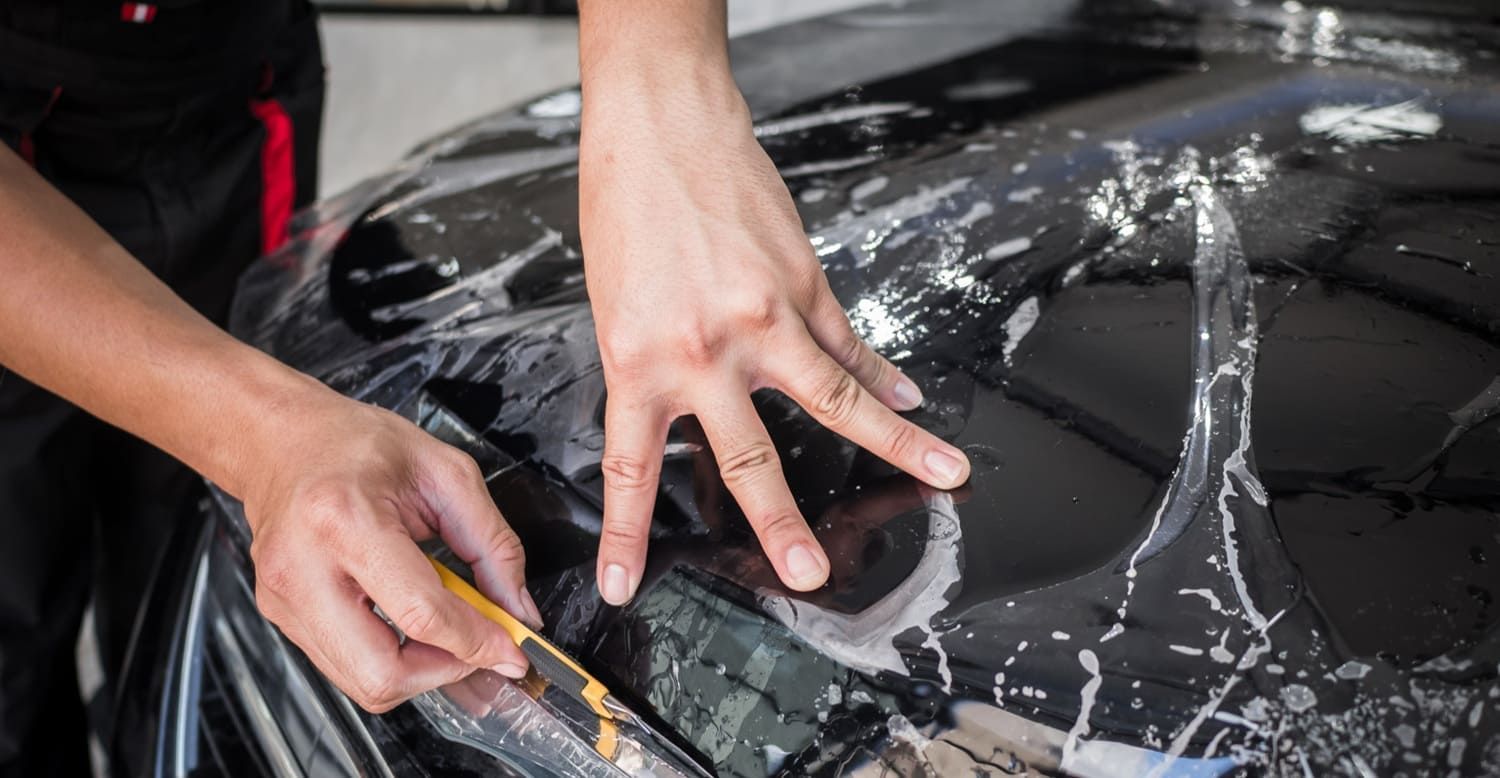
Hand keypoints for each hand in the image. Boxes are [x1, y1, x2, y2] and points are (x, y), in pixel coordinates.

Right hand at [240, 394, 543, 711]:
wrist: (283, 442)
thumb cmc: (357, 445)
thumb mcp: (447, 474)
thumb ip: (493, 545)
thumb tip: (518, 611)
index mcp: (346, 520)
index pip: (421, 613)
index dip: (477, 642)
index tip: (511, 651)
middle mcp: (303, 567)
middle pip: (381, 673)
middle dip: (443, 671)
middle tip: (476, 647)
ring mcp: (284, 597)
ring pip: (361, 683)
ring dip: (418, 672)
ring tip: (446, 633)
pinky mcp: (278, 614)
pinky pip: (343, 666)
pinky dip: (389, 659)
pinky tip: (409, 626)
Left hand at [578, 71, 971, 605]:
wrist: (662, 126)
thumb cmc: (627, 210)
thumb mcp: (617, 307)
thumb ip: (659, 368)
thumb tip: (701, 415)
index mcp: (639, 361)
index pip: (631, 469)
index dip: (627, 536)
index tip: (625, 585)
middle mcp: (706, 350)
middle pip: (750, 457)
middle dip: (781, 524)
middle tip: (809, 573)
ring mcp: (764, 318)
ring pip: (838, 397)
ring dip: (895, 443)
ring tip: (947, 475)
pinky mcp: (804, 282)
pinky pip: (851, 340)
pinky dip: (884, 374)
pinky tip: (913, 401)